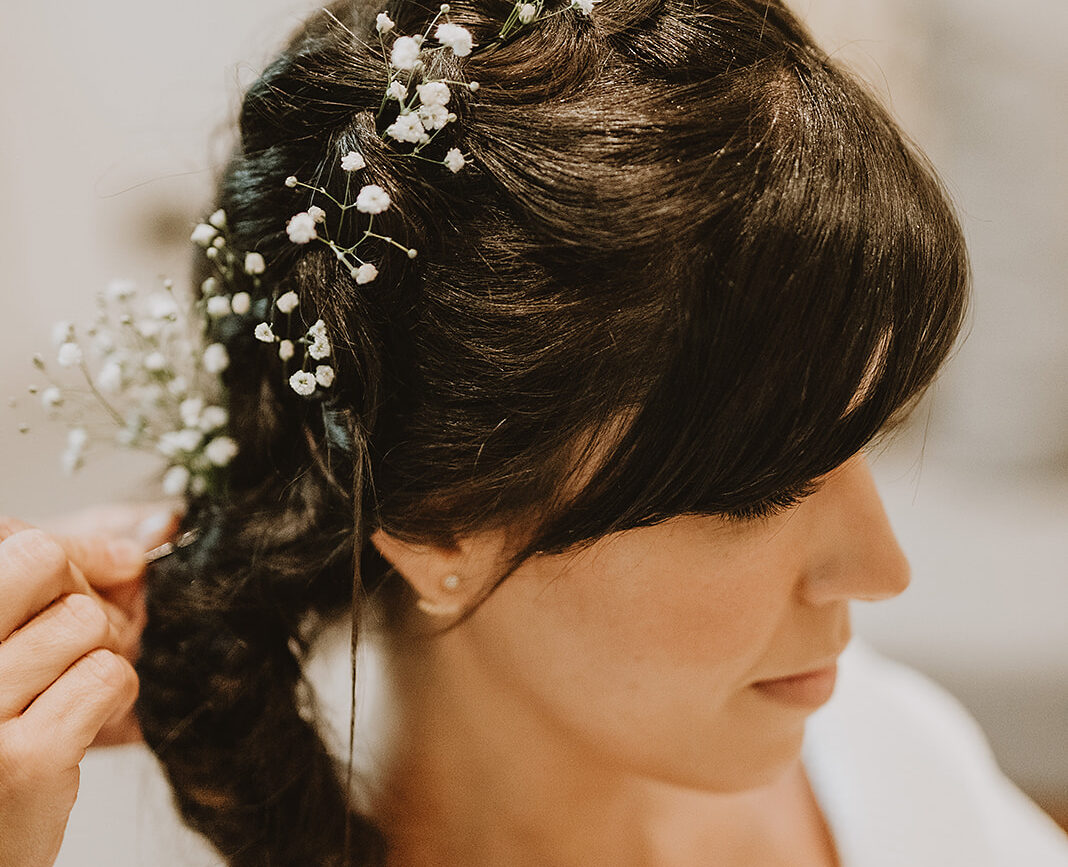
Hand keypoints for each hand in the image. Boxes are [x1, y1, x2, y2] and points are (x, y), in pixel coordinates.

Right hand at [39, 502, 181, 745]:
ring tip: (65, 690)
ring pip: (86, 621)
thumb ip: (72, 568)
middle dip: (78, 596)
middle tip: (69, 644)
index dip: (68, 563)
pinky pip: (108, 676)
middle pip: (46, 561)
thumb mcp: (18, 628)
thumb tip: (153, 532)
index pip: (24, 543)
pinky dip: (113, 693)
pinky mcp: (23, 761)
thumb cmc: (3, 724)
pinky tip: (78, 721)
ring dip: (98, 652)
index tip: (70, 589)